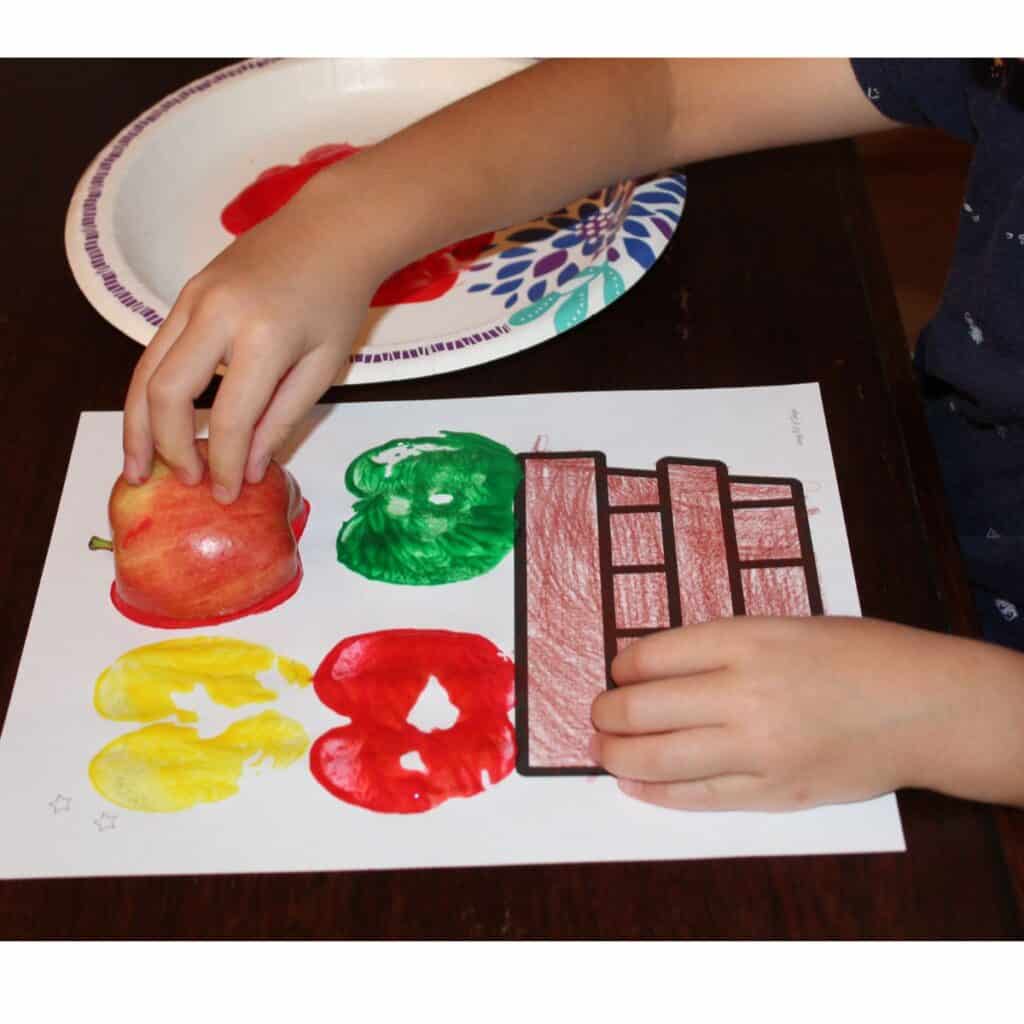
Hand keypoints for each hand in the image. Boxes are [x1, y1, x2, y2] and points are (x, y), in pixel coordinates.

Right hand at [122, 168, 384, 502]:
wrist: (330, 229)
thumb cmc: (338, 300)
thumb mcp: (325, 365)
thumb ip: (283, 417)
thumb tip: (247, 467)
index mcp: (264, 336)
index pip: (229, 417)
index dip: (223, 463)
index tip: (224, 494)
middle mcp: (217, 314)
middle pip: (167, 394)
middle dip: (167, 447)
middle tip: (181, 484)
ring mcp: (193, 299)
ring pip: (146, 371)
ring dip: (137, 425)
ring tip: (137, 466)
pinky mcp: (185, 294)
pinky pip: (156, 351)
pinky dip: (149, 393)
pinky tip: (153, 424)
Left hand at [591, 616, 1023, 810]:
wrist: (921, 706)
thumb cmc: (855, 654)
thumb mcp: (782, 626)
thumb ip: (721, 646)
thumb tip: (652, 666)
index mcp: (745, 640)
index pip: (651, 656)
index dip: (622, 666)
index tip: (617, 670)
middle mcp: (744, 693)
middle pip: (642, 708)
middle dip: (607, 713)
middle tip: (599, 713)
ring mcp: (757, 748)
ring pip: (658, 758)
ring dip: (617, 755)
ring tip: (605, 750)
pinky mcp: (773, 792)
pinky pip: (697, 796)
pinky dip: (656, 792)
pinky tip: (636, 784)